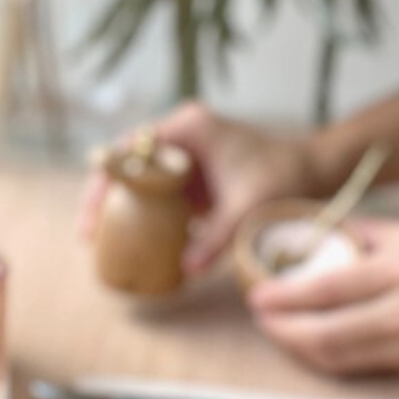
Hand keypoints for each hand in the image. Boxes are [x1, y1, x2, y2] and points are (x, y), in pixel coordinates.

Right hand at [79, 101, 317, 273]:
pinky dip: (145, 218)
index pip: (129, 150)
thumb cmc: (283, 177)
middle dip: (104, 199)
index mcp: (187, 129)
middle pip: (125, 166)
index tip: (93, 217)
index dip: (105, 182)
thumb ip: (217, 237)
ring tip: (101, 245)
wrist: (310, 170)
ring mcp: (184, 157)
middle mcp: (179, 137)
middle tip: (88, 237)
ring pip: (138, 183)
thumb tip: (187, 269)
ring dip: (121, 210)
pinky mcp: (191, 178)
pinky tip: (134, 247)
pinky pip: (157, 197)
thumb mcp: (248, 207)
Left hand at [247, 219, 398, 374]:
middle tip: (261, 317)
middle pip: (324, 335)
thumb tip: (322, 234)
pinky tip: (314, 344)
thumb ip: (368, 236)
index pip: (327, 289)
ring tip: (279, 331)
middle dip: (281, 330)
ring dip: (300, 348)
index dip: (284, 297)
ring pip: (338, 359)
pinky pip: (361, 367)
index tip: (260, 295)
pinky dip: (330, 358)